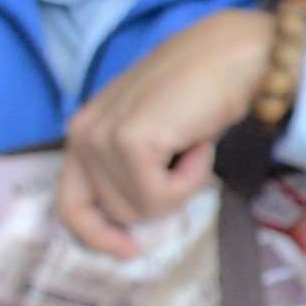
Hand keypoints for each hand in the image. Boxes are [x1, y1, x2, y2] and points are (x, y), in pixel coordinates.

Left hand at [55, 8, 285, 253]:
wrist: (235, 55)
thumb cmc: (203, 89)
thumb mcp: (152, 131)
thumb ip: (129, 165)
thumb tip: (133, 218)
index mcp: (83, 131)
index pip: (70, 204)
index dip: (96, 234)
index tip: (129, 250)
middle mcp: (82, 133)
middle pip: (113, 212)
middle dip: (157, 199)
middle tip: (186, 162)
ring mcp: (102, 138)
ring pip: (140, 209)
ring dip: (180, 186)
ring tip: (194, 144)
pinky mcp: (130, 143)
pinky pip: (161, 197)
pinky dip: (192, 179)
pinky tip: (200, 143)